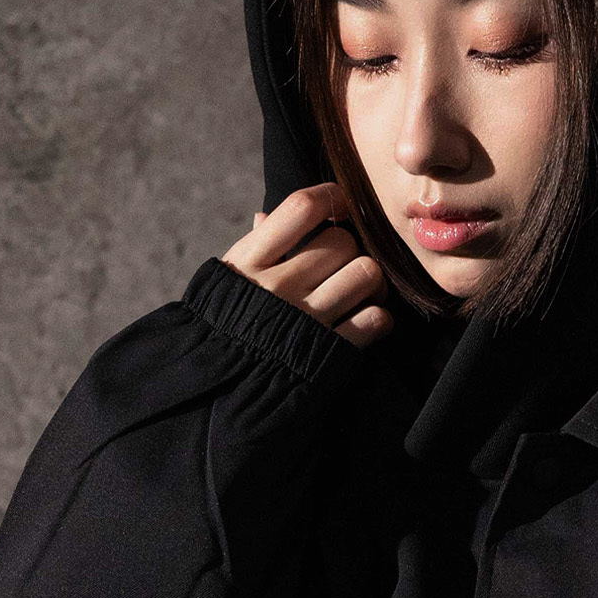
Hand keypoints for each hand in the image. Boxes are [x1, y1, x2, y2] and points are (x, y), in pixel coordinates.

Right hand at [221, 183, 391, 348]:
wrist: (219, 399)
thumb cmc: (224, 334)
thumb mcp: (226, 287)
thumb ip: (252, 251)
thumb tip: (265, 216)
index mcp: (248, 262)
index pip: (300, 208)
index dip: (331, 199)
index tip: (341, 206)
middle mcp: (277, 287)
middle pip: (341, 242)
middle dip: (352, 251)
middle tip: (348, 266)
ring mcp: (304, 321)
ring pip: (365, 275)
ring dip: (373, 283)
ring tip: (364, 294)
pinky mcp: (329, 354)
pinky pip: (374, 320)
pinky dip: (379, 319)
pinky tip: (366, 324)